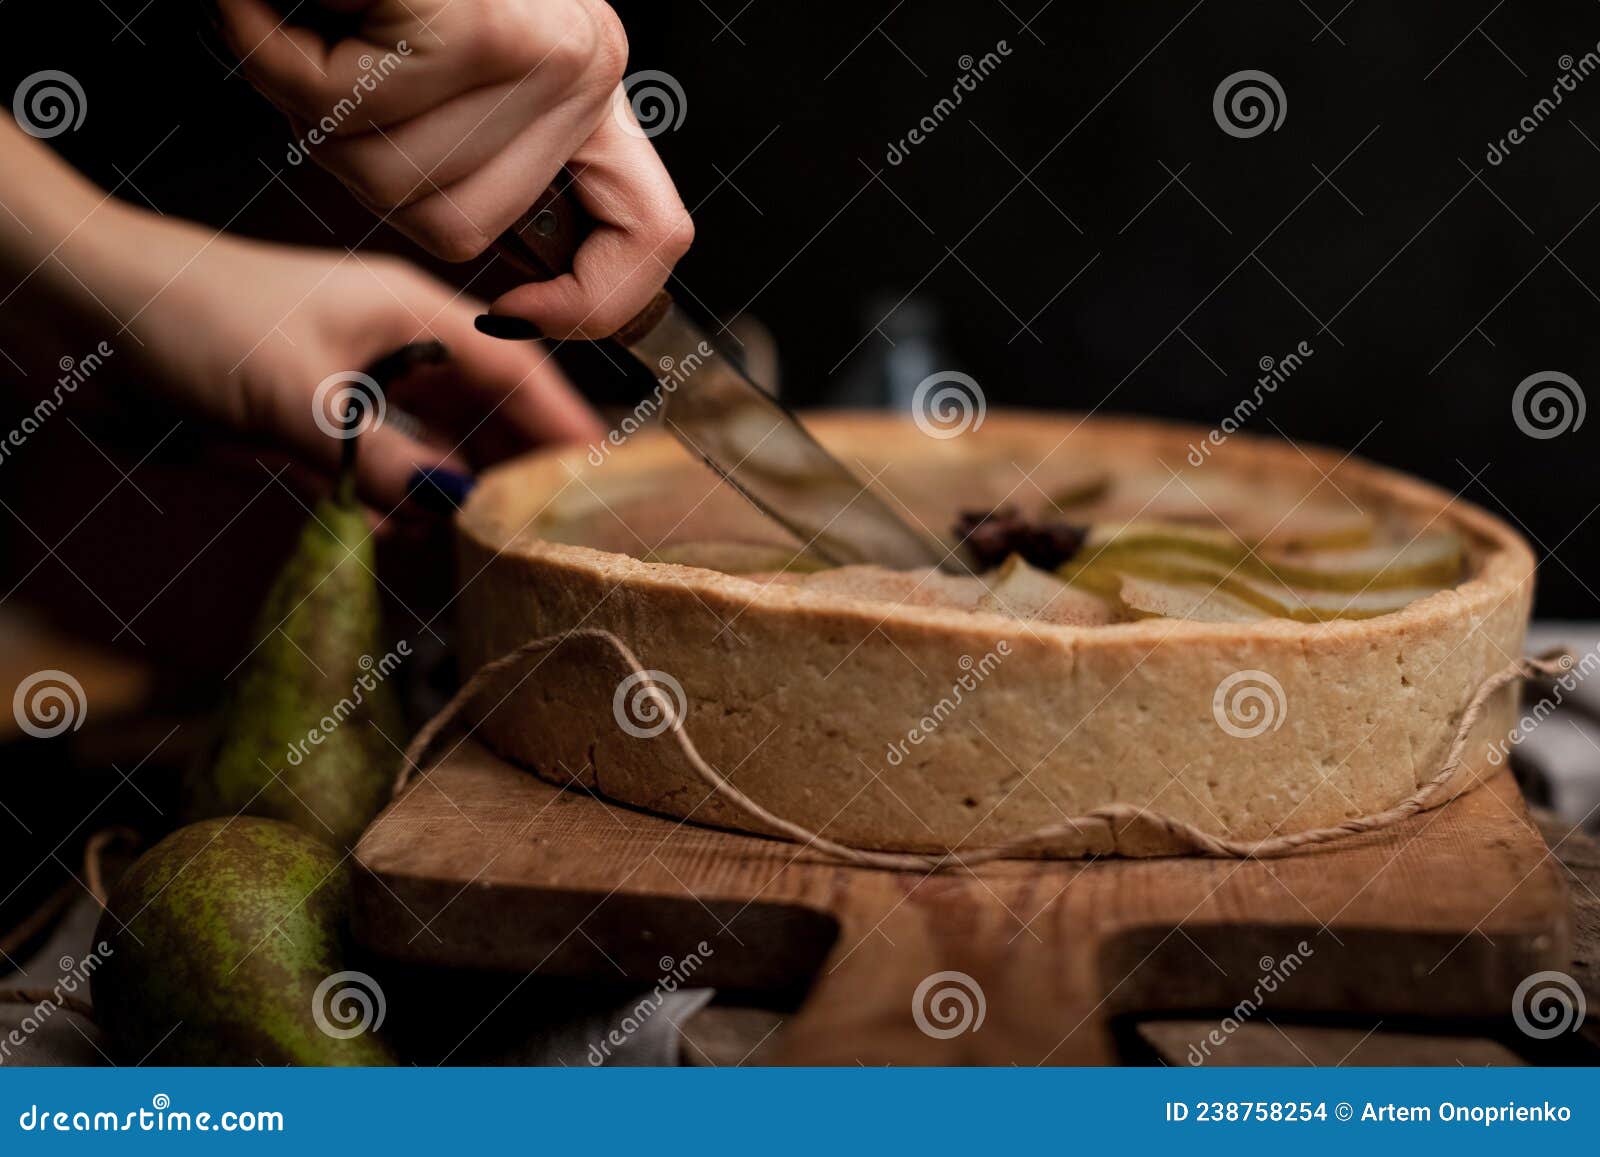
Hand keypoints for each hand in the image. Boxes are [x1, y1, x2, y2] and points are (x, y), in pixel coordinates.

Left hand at [88, 207, 603, 509]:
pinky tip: (397, 535)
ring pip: (436, 446)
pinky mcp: (322, 420)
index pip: (515, 368)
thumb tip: (449, 508)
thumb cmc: (195, 316)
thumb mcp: (300, 395)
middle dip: (514, 467)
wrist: (94, 307)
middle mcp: (398, 346)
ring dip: (451, 493)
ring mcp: (360, 383)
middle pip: (486, 412)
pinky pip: (383, 468)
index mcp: (411, 312)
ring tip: (472, 542)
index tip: (599, 475)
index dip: (561, 422)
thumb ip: (381, 458)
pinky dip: (396, 502)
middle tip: (543, 527)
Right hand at [215, 0, 693, 337]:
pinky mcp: (482, 33)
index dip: (592, 304)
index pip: (652, 238)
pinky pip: (346, 114)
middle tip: (347, 78)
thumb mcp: (454, 62)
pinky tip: (288, 11)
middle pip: (466, 229)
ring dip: (319, 115)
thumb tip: (517, 289)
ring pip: (399, 186)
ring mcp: (542, 54)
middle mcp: (583, 70)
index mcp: (587, 89)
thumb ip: (489, 157)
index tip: (515, 311)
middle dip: (374, 172)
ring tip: (322, 31)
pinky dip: (279, 63)